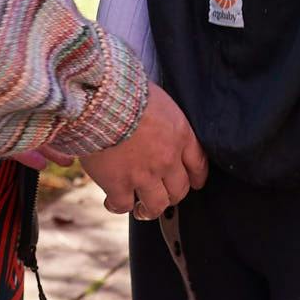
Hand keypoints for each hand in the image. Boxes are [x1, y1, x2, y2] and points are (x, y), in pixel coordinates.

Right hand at [79, 84, 205, 218]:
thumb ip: (159, 116)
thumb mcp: (154, 97)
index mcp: (179, 134)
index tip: (193, 183)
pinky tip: (112, 201)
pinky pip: (123, 205)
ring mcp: (144, 174)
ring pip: (156, 205)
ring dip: (149, 209)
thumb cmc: (125, 89)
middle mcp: (167, 159)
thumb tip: (150, 119)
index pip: (198, 163)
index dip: (196, 177)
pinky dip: (117, 206)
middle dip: (172, 196)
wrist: (101, 99)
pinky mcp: (119, 184)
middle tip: (163, 197)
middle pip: (179, 190)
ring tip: (141, 209)